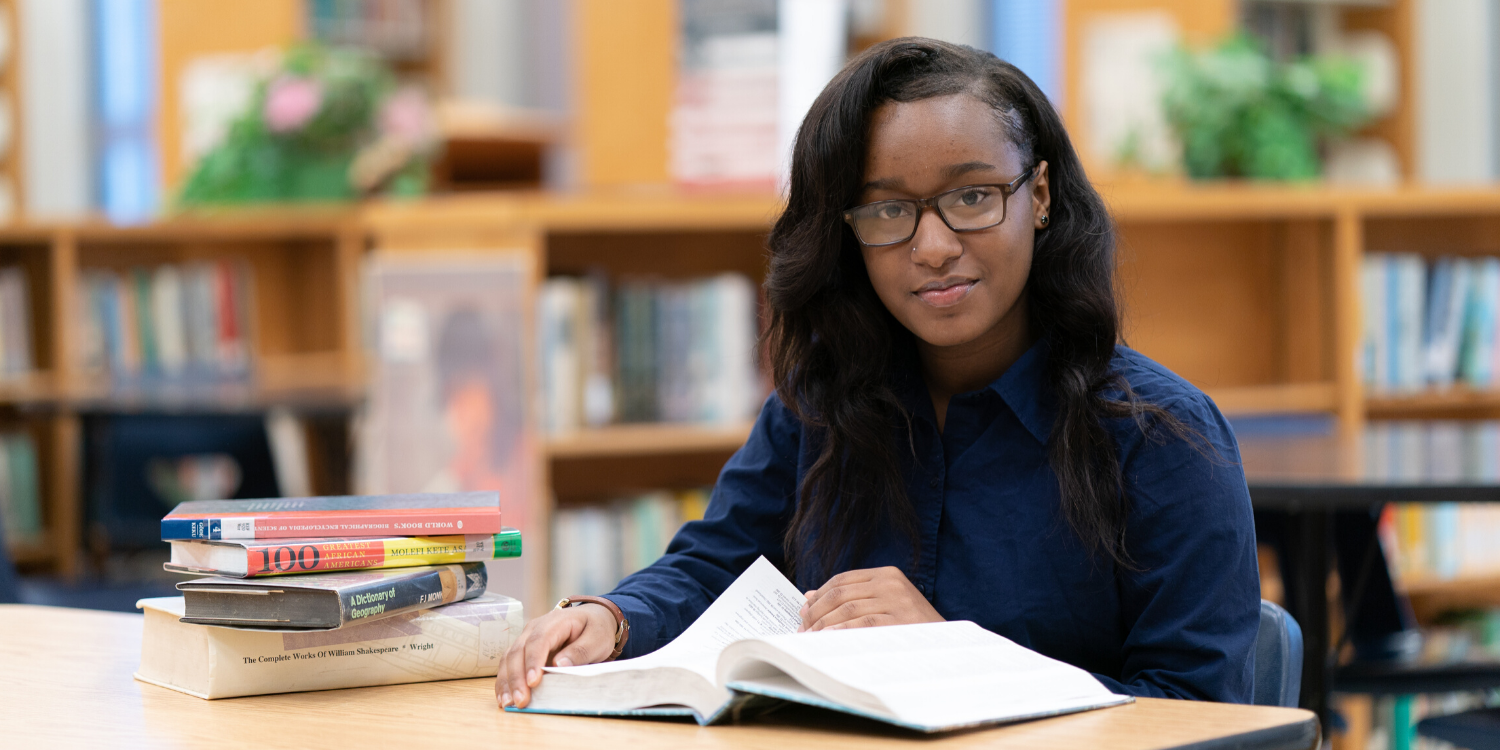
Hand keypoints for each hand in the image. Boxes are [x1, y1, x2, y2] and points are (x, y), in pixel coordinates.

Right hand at [496, 603, 617, 708]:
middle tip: (520, 701)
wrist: (591, 619)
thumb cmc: (595, 629)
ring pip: (508, 658)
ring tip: (508, 703)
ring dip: (507, 682)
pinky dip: (504, 681)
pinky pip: (508, 664)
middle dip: (517, 678)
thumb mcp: (597, 638)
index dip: (533, 661)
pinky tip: (504, 697)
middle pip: (518, 651)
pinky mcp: (523, 651)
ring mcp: (526, 639)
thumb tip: (559, 665)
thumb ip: (580, 651)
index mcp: (555, 622)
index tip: (533, 682)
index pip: (539, 641)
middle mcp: (534, 629)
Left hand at [799, 566, 943, 631]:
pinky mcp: (901, 620)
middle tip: (803, 626)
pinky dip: (841, 632)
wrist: (948, 644)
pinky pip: (861, 624)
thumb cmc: (912, 626)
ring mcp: (897, 601)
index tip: (804, 610)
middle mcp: (891, 583)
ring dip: (824, 624)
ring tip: (811, 636)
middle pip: (841, 593)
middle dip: (817, 611)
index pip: (842, 580)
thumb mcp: (886, 603)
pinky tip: (828, 639)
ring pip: (848, 609)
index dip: (819, 595)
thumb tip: (809, 597)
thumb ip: (853, 596)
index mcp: (887, 574)